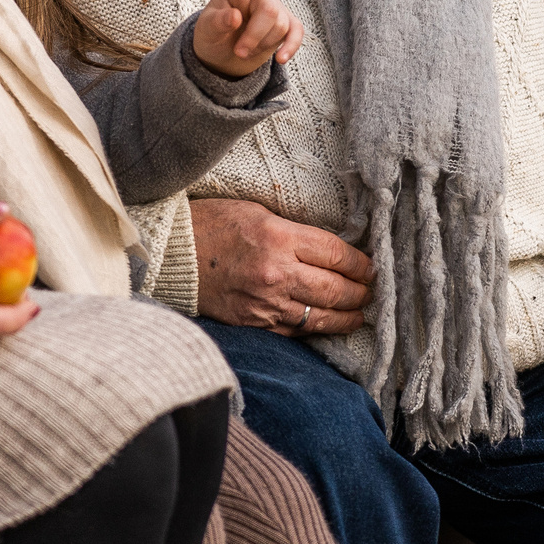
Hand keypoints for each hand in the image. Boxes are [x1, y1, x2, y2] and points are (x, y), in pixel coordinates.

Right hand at [190, 197, 372, 334]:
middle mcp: (276, 273)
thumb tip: (332, 249)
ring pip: (320, 316)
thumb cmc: (213, 224)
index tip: (371, 267)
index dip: (361, 263)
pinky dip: (316, 327)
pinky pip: (295, 330)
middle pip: (335, 288)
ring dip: (347, 316)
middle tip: (372, 290)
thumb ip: (295, 231)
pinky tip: (329, 323)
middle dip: (361, 292)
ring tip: (360, 312)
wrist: (171, 255)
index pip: (337, 254)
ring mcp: (264, 303)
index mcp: (279, 238)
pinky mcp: (253, 323)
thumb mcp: (259, 213)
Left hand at [193, 0, 304, 79]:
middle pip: (270, 11)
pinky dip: (290, 47)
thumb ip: (217, 21)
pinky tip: (281, 59)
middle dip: (255, 36)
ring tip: (245, 52)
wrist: (222, 52)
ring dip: (262, 45)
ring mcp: (276, 10)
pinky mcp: (286, 27)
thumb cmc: (214, 32)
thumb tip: (235, 17)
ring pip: (281, 26)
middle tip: (239, 52)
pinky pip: (296, 34)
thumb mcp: (207, 28)